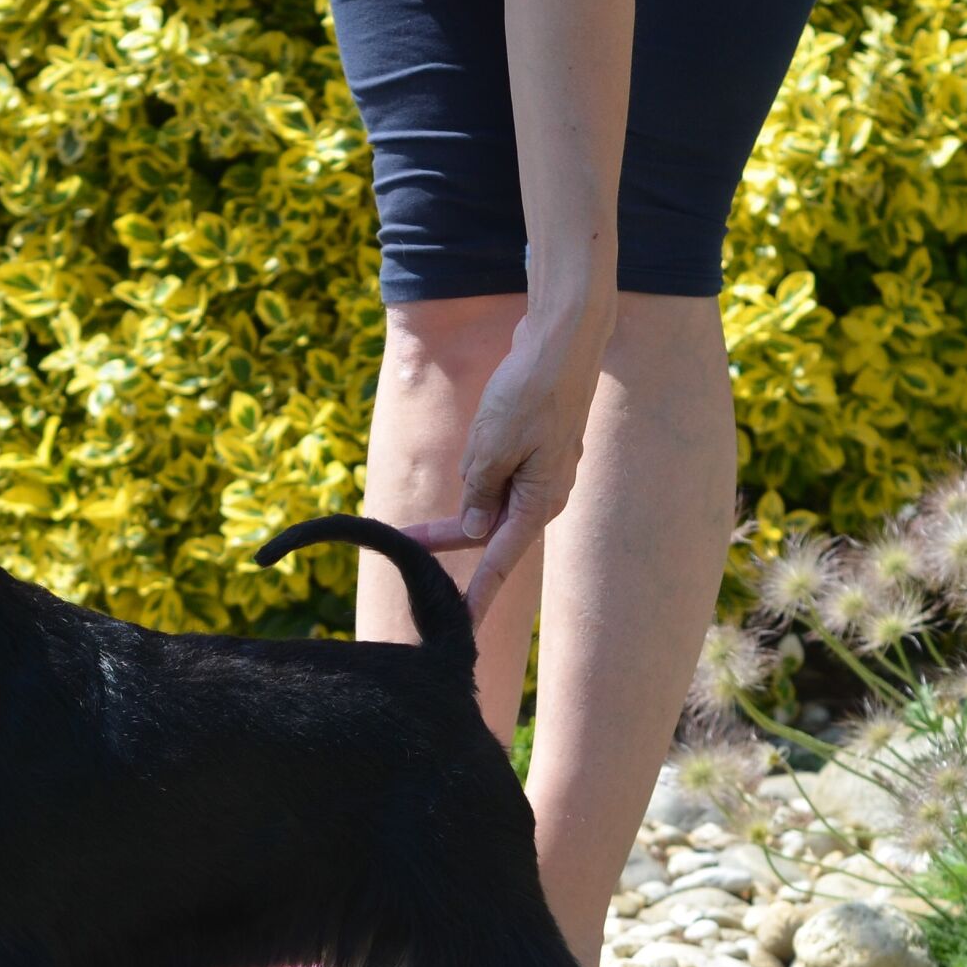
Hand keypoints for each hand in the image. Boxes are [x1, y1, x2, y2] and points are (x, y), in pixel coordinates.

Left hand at [448, 305, 610, 623]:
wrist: (562, 339)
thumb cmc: (529, 392)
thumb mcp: (490, 448)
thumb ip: (479, 493)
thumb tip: (476, 530)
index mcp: (538, 502)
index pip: (499, 561)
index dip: (477, 594)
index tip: (461, 627)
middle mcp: (543, 493)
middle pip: (489, 531)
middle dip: (448, 535)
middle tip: (403, 538)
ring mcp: (541, 470)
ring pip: (491, 498)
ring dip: (467, 492)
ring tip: (468, 448)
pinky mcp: (534, 448)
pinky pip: (498, 471)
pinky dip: (481, 466)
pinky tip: (484, 433)